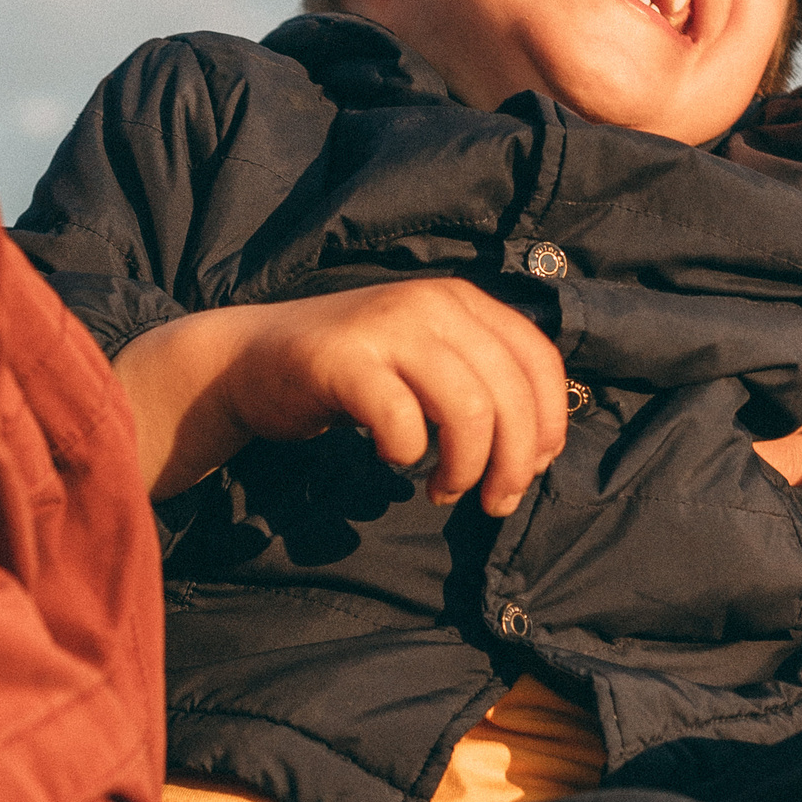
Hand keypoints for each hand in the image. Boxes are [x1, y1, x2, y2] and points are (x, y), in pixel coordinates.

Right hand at [111, 280, 568, 515]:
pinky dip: (407, 454)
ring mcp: (387, 327)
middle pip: (509, 394)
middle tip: (492, 501)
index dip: (549, 423)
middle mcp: (431, 303)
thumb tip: (539, 447)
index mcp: (462, 300)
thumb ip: (479, 380)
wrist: (252, 358)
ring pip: (468, 410)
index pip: (538, 360)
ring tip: (443, 490)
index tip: (533, 468)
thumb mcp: (427, 359)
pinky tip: (392, 460)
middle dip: (513, 463)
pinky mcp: (344, 360)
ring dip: (466, 467)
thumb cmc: (352, 373)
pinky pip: (402, 421)